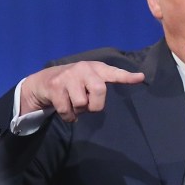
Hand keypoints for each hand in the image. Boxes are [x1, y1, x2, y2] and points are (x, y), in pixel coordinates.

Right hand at [20, 61, 144, 121]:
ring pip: (82, 104)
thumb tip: (135, 79)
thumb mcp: (89, 81)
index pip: (114, 73)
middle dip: (95, 105)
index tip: (140, 78)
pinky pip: (67, 110)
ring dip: (78, 111)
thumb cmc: (73, 84)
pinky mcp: (55, 86)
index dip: (127, 77)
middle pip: (99, 91)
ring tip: (73, 103)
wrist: (43, 82)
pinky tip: (65, 109)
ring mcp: (68, 75)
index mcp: (95, 68)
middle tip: (87, 105)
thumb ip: (103, 84)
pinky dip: (68, 116)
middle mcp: (83, 68)